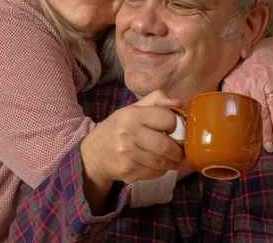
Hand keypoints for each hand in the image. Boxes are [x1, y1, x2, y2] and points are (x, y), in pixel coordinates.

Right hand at [80, 90, 183, 211]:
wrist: (94, 153)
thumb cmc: (118, 128)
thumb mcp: (133, 109)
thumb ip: (157, 100)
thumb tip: (179, 103)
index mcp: (133, 114)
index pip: (168, 119)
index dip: (175, 124)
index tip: (173, 129)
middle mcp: (129, 133)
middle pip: (167, 145)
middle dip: (178, 150)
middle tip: (178, 150)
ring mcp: (127, 154)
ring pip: (163, 162)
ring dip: (172, 162)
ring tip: (170, 159)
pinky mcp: (128, 171)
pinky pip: (155, 173)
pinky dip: (161, 171)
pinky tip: (156, 165)